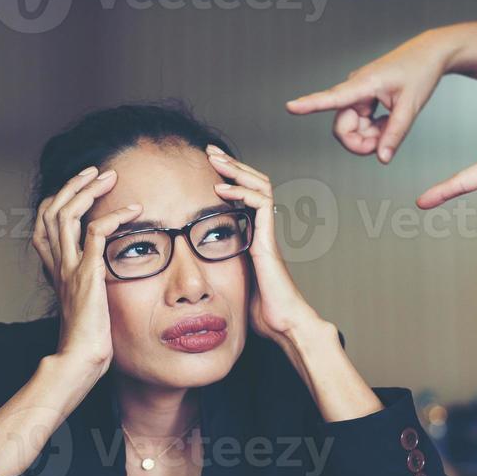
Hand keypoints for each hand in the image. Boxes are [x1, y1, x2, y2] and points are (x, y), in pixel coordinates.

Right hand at [30, 166, 142, 372]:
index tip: (82, 187)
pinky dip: (115, 217)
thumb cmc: (86, 342)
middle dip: (72, 185)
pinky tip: (134, 211)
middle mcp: (57, 265)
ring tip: (110, 178)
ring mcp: (69, 269)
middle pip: (50, 210)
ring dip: (88, 191)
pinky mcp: (86, 276)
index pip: (44, 223)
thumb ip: (90, 286)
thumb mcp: (85, 306)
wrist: (78, 362)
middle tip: (97, 171)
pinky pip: (96, 234)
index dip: (59, 199)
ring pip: (66, 214)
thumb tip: (107, 276)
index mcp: (56, 270)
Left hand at [205, 146, 322, 344]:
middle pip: (254, 183)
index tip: (209, 166)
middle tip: (211, 151)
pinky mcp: (268, 241)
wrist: (283, 324)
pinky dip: (242, 193)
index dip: (230, 178)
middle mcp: (264, 230)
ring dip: (236, 170)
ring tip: (215, 159)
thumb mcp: (232, 282)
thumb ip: (220, 268)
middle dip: (232, 165)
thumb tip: (193, 269)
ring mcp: (268, 234)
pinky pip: (260, 206)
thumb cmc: (261, 310)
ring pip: (260, 187)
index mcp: (255, 235)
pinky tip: (221, 190)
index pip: (246, 194)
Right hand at [285, 30, 455, 162]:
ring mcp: (358, 94)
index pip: (332, 97)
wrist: (429, 53)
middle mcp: (355, 88)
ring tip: (393, 124)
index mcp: (364, 84)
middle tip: (385, 144)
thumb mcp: (411, 106)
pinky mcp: (363, 98)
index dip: (309, 104)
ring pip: (353, 128)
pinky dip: (375, 128)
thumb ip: (395, 134)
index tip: (290, 107)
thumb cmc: (420, 72)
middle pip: (343, 127)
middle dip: (361, 141)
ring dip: (371, 135)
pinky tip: (390, 120)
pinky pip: (361, 122)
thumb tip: (382, 158)